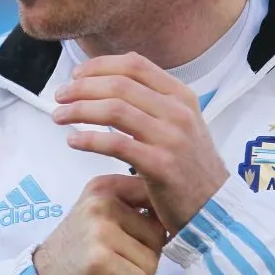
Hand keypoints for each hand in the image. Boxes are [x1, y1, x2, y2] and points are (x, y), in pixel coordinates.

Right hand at [33, 174, 166, 274]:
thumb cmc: (79, 250)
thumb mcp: (100, 216)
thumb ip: (130, 207)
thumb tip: (172, 212)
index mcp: (103, 187)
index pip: (152, 197)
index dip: (160, 225)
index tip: (144, 243)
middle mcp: (100, 203)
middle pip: (158, 233)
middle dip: (151, 258)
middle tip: (131, 271)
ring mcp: (99, 230)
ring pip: (152, 259)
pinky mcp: (99, 259)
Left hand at [52, 52, 229, 233]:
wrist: (216, 209)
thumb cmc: (189, 166)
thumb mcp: (179, 124)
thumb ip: (151, 102)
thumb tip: (105, 82)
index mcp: (181, 96)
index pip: (135, 65)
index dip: (99, 66)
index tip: (76, 74)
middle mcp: (178, 112)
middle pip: (118, 85)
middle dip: (81, 87)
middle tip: (59, 96)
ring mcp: (171, 138)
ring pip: (114, 110)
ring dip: (78, 110)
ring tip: (58, 116)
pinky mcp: (161, 165)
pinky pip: (115, 144)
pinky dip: (88, 139)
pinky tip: (73, 141)